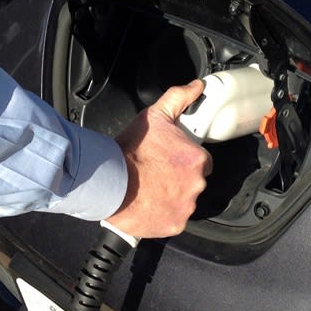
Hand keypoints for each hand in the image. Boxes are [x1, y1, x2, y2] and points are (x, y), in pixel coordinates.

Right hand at [106, 80, 212, 238]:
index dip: (185, 160)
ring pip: (183, 201)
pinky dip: (162, 215)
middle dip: (177, 178)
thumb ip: (178, 98)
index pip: (202, 161)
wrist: (109, 181)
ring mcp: (185, 207)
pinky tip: (147, 205)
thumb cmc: (130, 151)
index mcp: (196, 159)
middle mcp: (196, 184)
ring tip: (148, 189)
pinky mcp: (173, 224)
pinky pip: (172, 220)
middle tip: (155, 173)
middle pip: (193, 182)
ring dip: (170, 197)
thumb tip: (195, 86)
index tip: (169, 160)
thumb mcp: (154, 116)